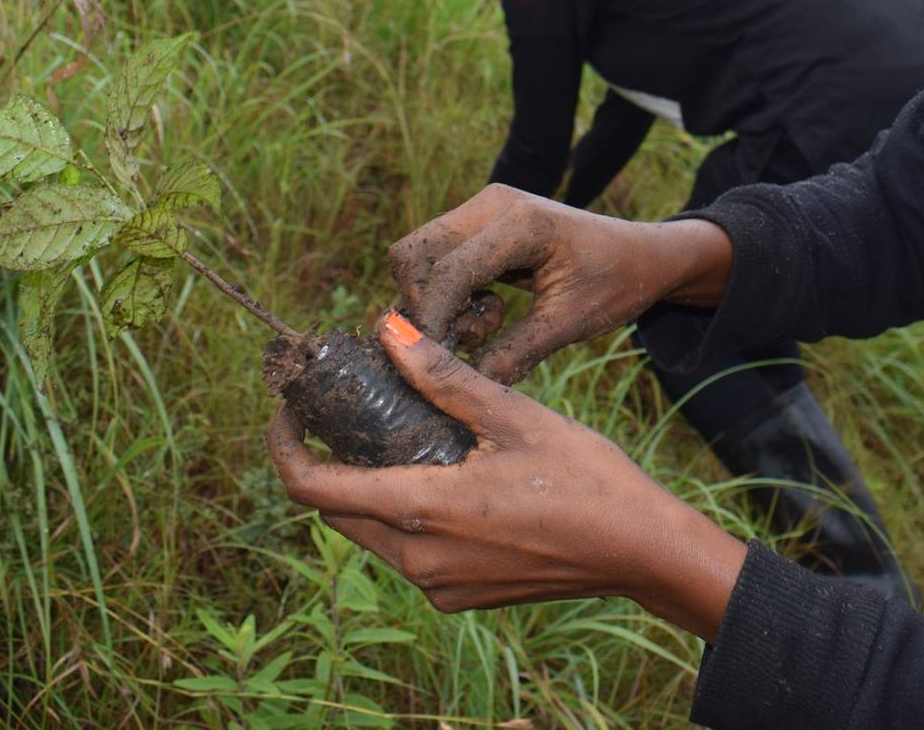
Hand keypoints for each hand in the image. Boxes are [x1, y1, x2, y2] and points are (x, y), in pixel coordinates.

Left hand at [268, 311, 747, 639]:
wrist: (640, 550)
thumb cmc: (586, 479)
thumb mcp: (514, 415)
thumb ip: (443, 378)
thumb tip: (387, 330)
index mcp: (420, 511)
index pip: (312, 487)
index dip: (283, 446)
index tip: (286, 409)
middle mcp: (417, 560)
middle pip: (336, 509)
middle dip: (326, 459)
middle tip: (341, 408)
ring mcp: (438, 585)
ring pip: (370, 531)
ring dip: (366, 484)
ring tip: (394, 430)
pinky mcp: (459, 594)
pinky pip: (406, 551)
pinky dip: (402, 510)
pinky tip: (438, 471)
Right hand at [390, 183, 730, 383]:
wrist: (643, 254)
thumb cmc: (617, 283)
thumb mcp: (570, 323)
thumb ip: (517, 351)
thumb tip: (466, 384)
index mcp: (521, 223)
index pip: (447, 270)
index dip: (432, 319)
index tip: (435, 360)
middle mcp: (493, 204)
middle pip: (415, 253)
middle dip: (425, 305)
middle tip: (469, 340)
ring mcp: (484, 208)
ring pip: (420, 256)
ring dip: (437, 300)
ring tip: (487, 326)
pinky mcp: (481, 222)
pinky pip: (438, 257)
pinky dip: (449, 292)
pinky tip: (490, 312)